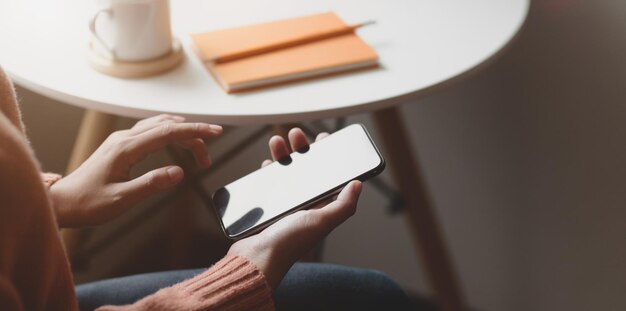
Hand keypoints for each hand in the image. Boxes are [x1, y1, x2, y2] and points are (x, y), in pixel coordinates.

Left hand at [50, 114, 222, 227]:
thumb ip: (152, 184)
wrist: (63, 202)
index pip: (168, 132)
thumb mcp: (122, 199)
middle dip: (193, 136)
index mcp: (126, 148)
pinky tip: (176, 139)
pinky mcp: (120, 145)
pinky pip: (150, 131)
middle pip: (167, 126)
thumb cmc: (88, 203)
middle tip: (208, 159)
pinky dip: (169, 133)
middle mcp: (124, 138)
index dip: (195, 131)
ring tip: (199, 151)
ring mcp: (121, 140)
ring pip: (159, 126)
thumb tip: (179, 173)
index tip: (216, 132)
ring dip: (181, 134)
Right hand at [227, 128, 361, 288]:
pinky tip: (267, 164)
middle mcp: (304, 206)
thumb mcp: (322, 221)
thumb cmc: (288, 243)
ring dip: (283, 155)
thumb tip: (359, 184)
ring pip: (287, 173)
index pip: (328, 177)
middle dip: (302, 149)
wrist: (255, 259)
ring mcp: (284, 206)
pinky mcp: (266, 208)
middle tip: (297, 134)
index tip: (324, 139)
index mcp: (320, 208)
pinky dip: (269, 171)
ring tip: (277, 142)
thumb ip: (343, 205)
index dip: (327, 157)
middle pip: (306, 170)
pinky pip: (269, 184)